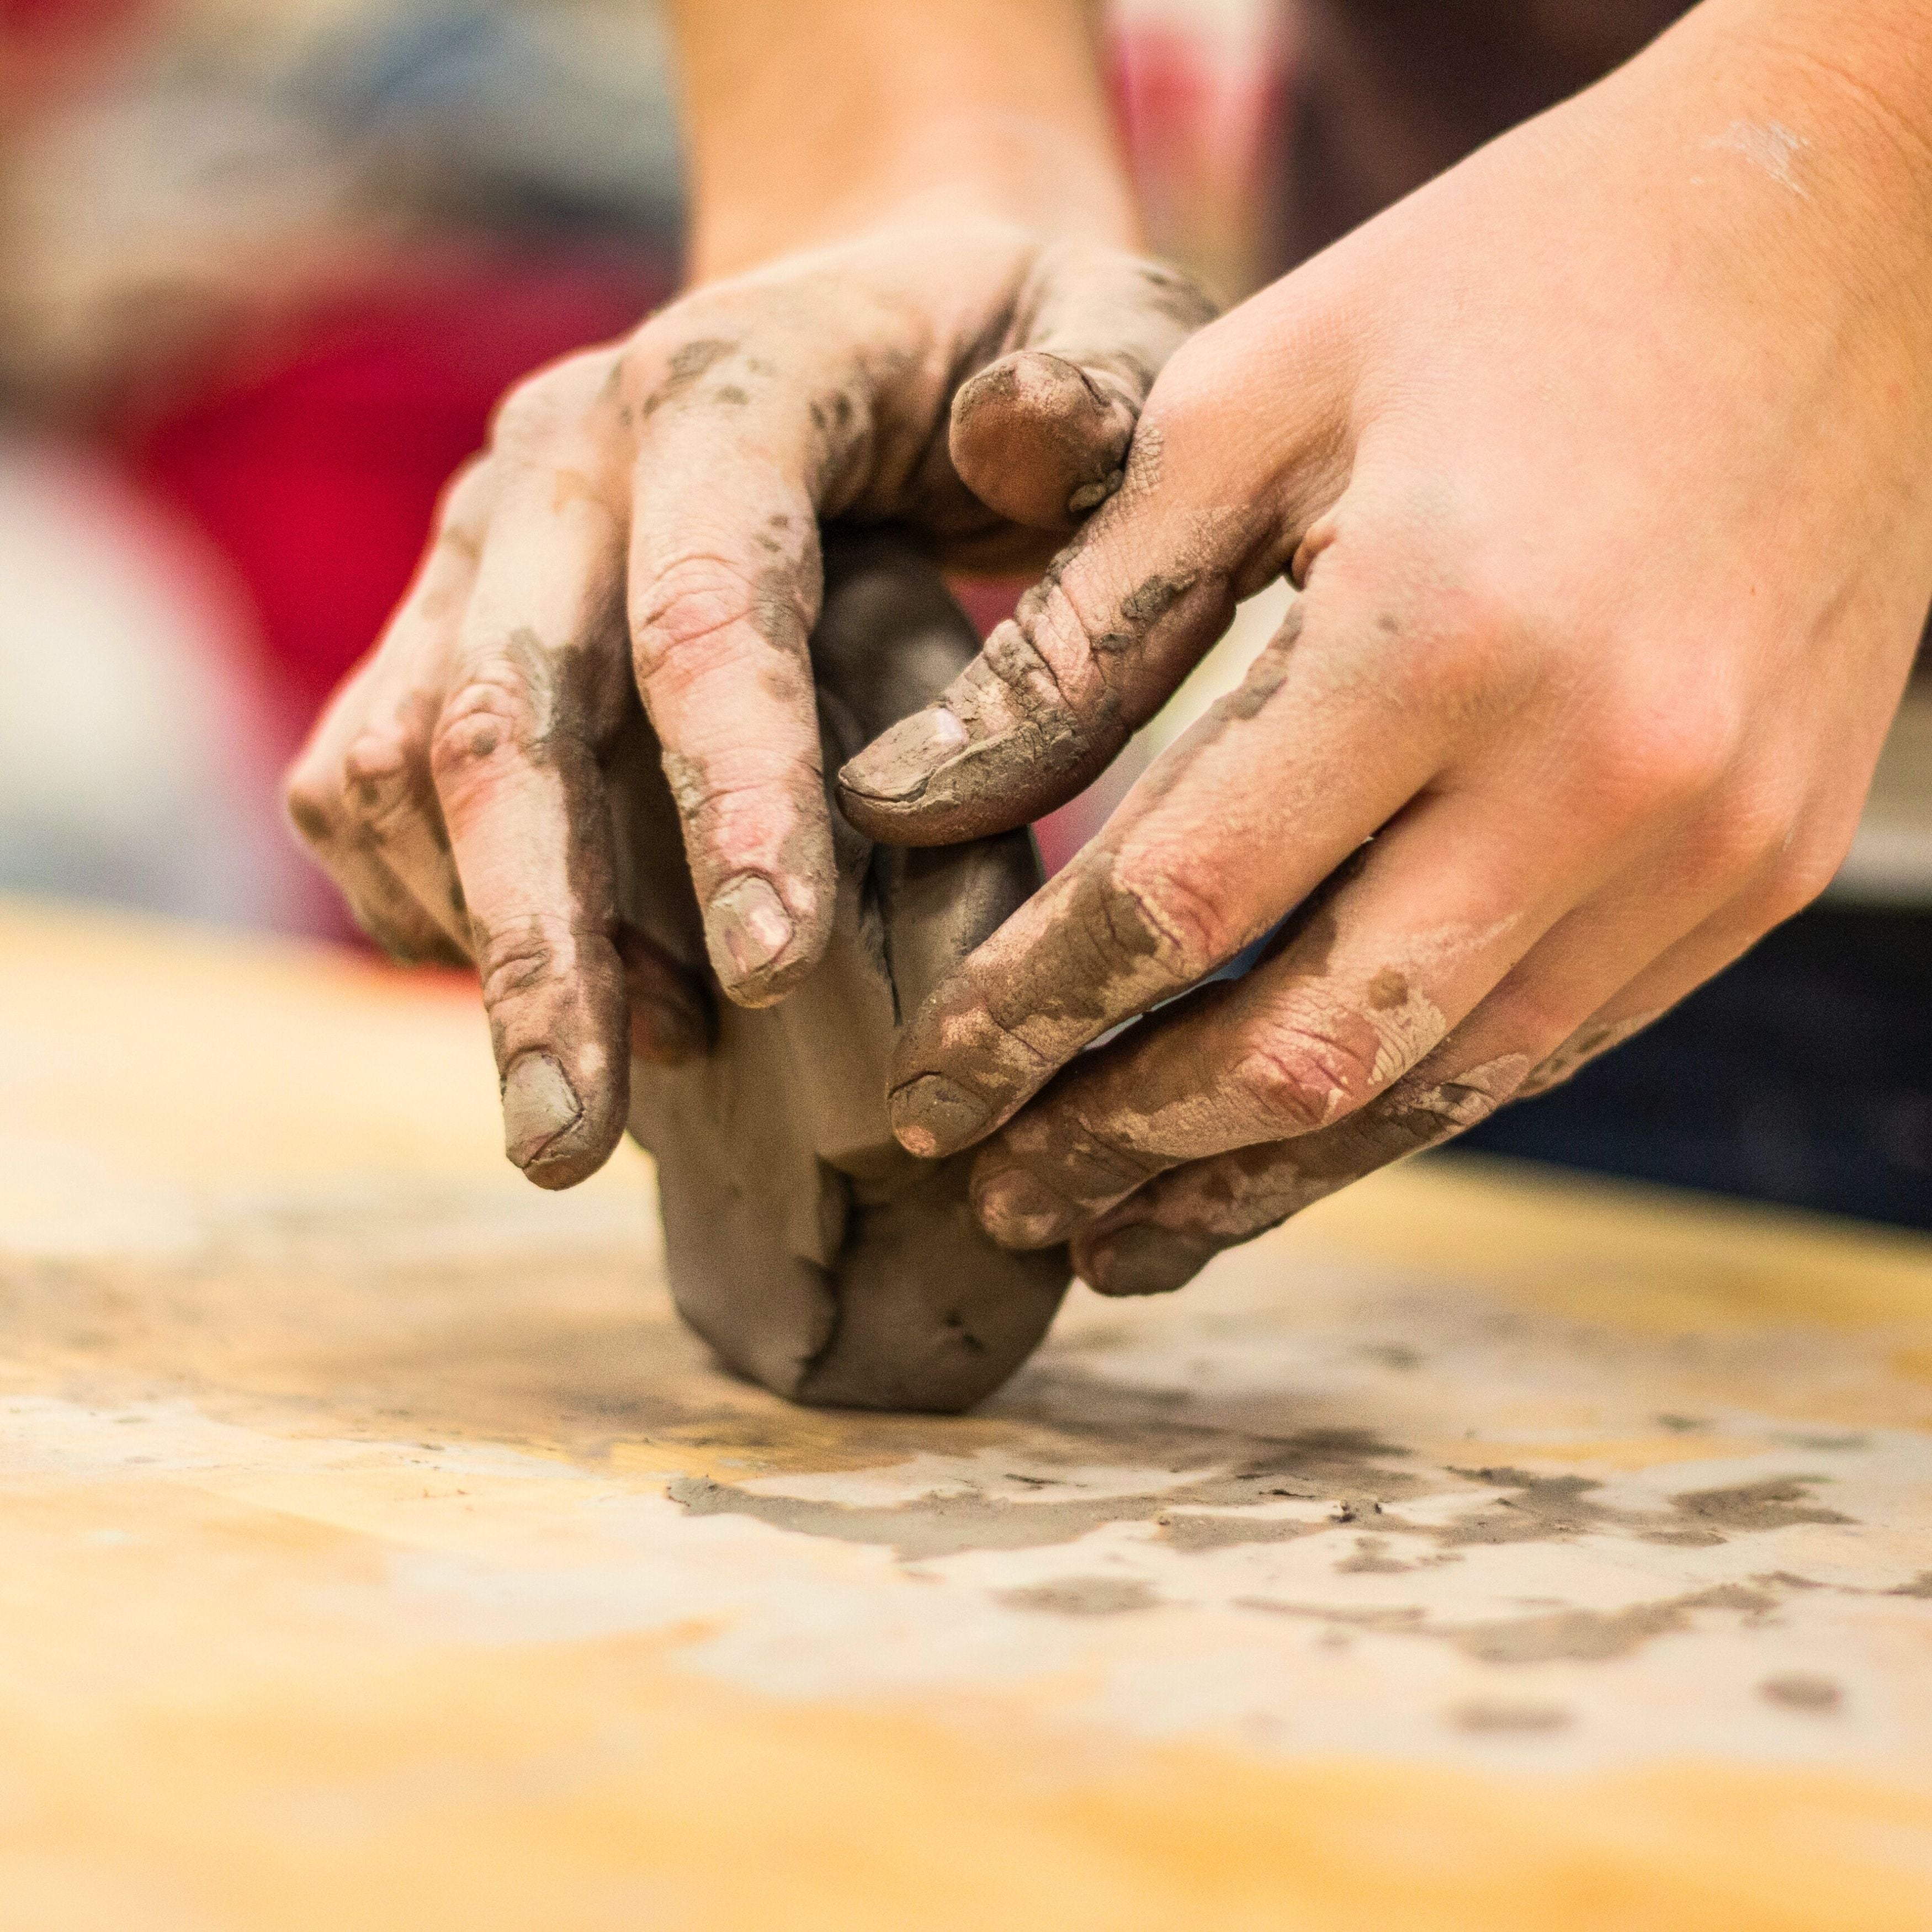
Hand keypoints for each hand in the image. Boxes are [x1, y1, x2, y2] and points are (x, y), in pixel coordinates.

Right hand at [284, 224, 1211, 1187]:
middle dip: (540, 942)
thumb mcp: (1107, 325)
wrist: (867, 296)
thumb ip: (1099, 390)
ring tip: (588, 1108)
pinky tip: (546, 998)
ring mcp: (482, 541)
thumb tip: (1020, 441)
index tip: (775, 978)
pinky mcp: (441, 614)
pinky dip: (430, 906)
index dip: (732, 793)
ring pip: (402, 761)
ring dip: (483, 945)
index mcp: (731, 388)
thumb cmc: (1010, 343)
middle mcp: (565, 460)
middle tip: (570, 1145)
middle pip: (503, 712)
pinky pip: (367, 777)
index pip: (707, 604)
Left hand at [838, 5, 1931, 1290]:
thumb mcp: (1253, 401)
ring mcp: (1707, 845)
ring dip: (1259, 1176)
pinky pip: (1549, 1042)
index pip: (1178, 900)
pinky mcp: (1764, 869)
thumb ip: (1080, 625)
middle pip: (1305, 1046)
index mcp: (1443, 632)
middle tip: (999, 1195)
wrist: (1844, 236)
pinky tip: (1290, 1135)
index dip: (1027, 1018)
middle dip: (1125, 1144)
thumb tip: (905, 799)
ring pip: (1436, 1088)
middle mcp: (1599, 775)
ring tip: (1119, 1232)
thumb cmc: (1510, 290)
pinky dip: (1400, 1106)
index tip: (923, 1091)